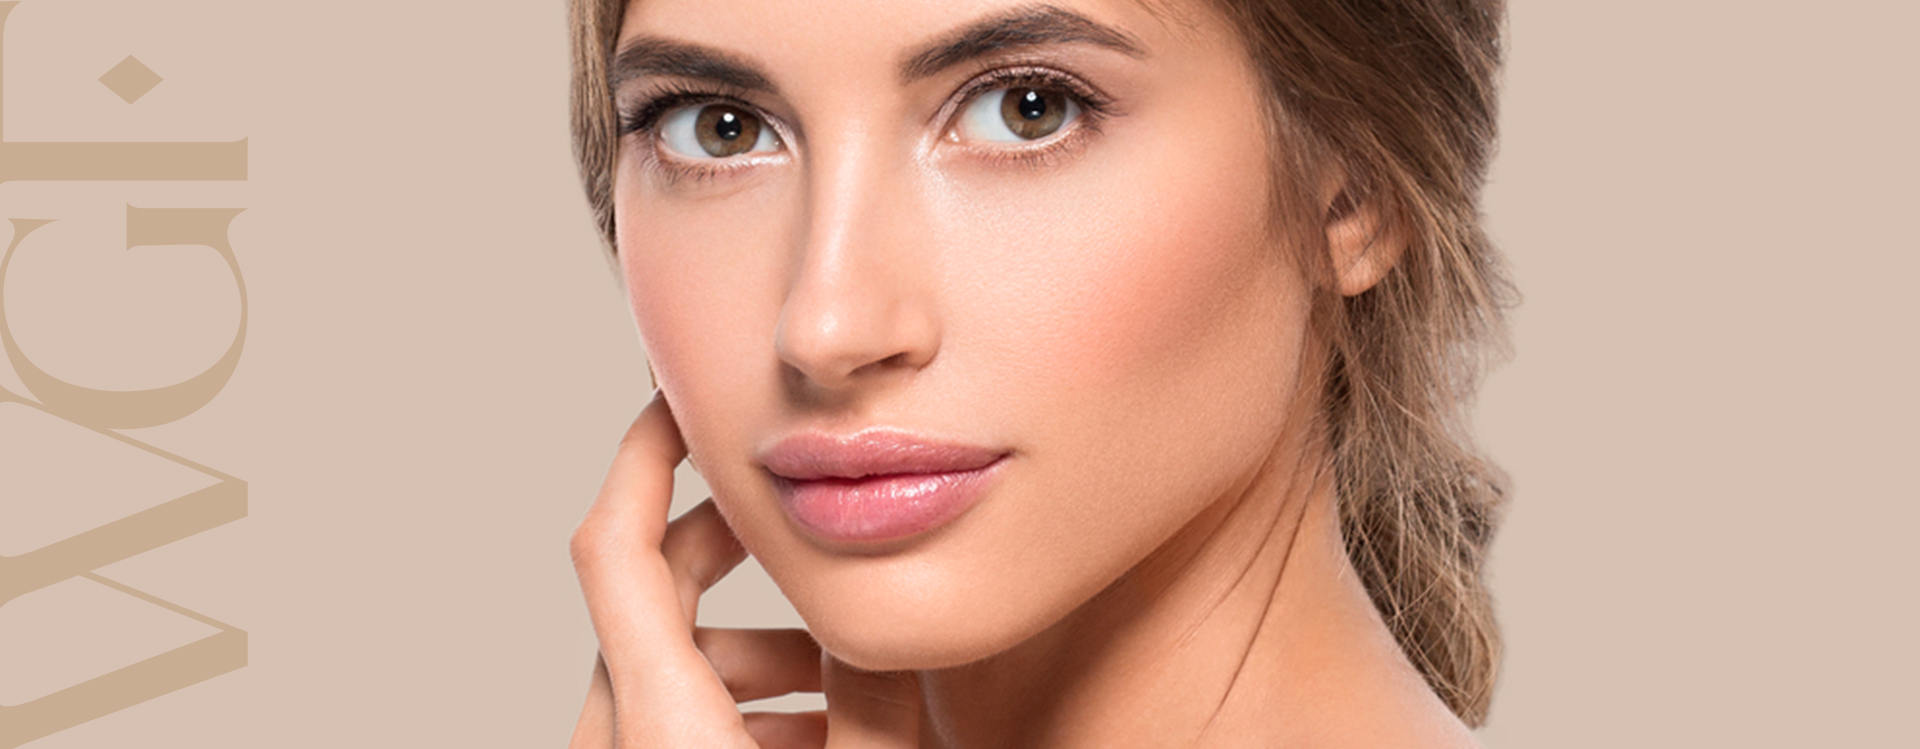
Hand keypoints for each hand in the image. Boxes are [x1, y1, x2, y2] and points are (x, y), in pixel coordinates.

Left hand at [567, 392, 923, 747]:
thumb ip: (871, 702)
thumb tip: (888, 627)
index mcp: (659, 719)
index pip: (616, 547)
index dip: (645, 456)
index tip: (683, 402)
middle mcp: (618, 734)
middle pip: (653, 589)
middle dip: (740, 548)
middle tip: (809, 526)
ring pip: (668, 660)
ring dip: (758, 648)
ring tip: (845, 675)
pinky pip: (670, 717)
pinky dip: (739, 702)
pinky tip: (820, 731)